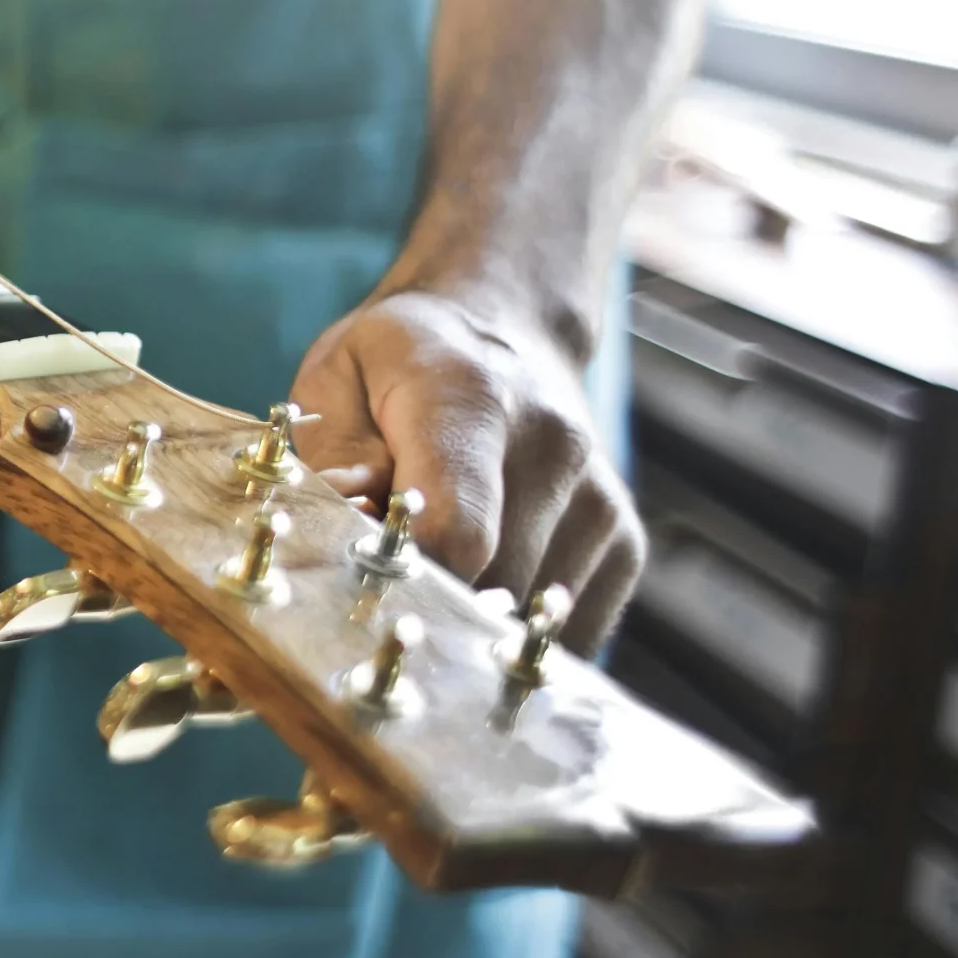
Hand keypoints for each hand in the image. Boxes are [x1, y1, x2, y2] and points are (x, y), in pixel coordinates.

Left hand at [288, 289, 640, 652]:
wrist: (506, 329)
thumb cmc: (400, 366)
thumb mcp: (339, 379)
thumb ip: (332, 459)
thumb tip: (334, 533)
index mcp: (471, 396)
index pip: (455, 528)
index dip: (404, 576)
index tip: (361, 584)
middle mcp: (554, 444)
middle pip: (488, 582)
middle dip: (427, 597)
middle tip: (383, 576)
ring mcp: (600, 496)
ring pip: (527, 615)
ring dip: (472, 612)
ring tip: (435, 561)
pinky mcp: (625, 539)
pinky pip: (571, 628)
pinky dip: (518, 625)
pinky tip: (484, 577)